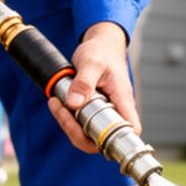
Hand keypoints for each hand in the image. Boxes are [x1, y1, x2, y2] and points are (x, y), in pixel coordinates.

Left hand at [48, 22, 138, 153]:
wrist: (100, 45)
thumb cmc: (101, 52)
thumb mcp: (91, 63)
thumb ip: (84, 82)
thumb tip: (74, 103)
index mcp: (122, 101)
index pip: (131, 130)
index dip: (115, 139)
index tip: (90, 130)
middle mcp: (116, 111)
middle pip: (102, 140)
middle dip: (76, 132)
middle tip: (61, 111)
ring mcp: (105, 113)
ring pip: (88, 134)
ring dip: (68, 124)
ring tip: (55, 103)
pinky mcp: (93, 112)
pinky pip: (80, 124)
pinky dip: (67, 117)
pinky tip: (57, 102)